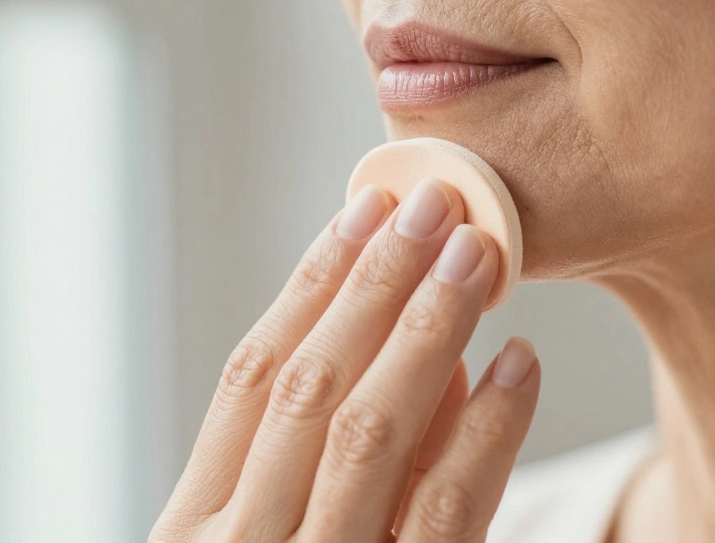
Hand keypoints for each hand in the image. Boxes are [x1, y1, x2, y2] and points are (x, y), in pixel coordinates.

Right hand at [151, 178, 540, 542]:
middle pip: (310, 385)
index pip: (252, 377)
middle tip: (434, 205)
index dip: (313, 283)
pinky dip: (489, 428)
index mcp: (194, 526)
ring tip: (474, 257)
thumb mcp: (274, 541)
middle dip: (375, 283)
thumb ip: (330, 458)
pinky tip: (519, 365)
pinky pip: (449, 507)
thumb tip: (422, 351)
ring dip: (427, 329)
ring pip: (370, 431)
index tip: (367, 210)